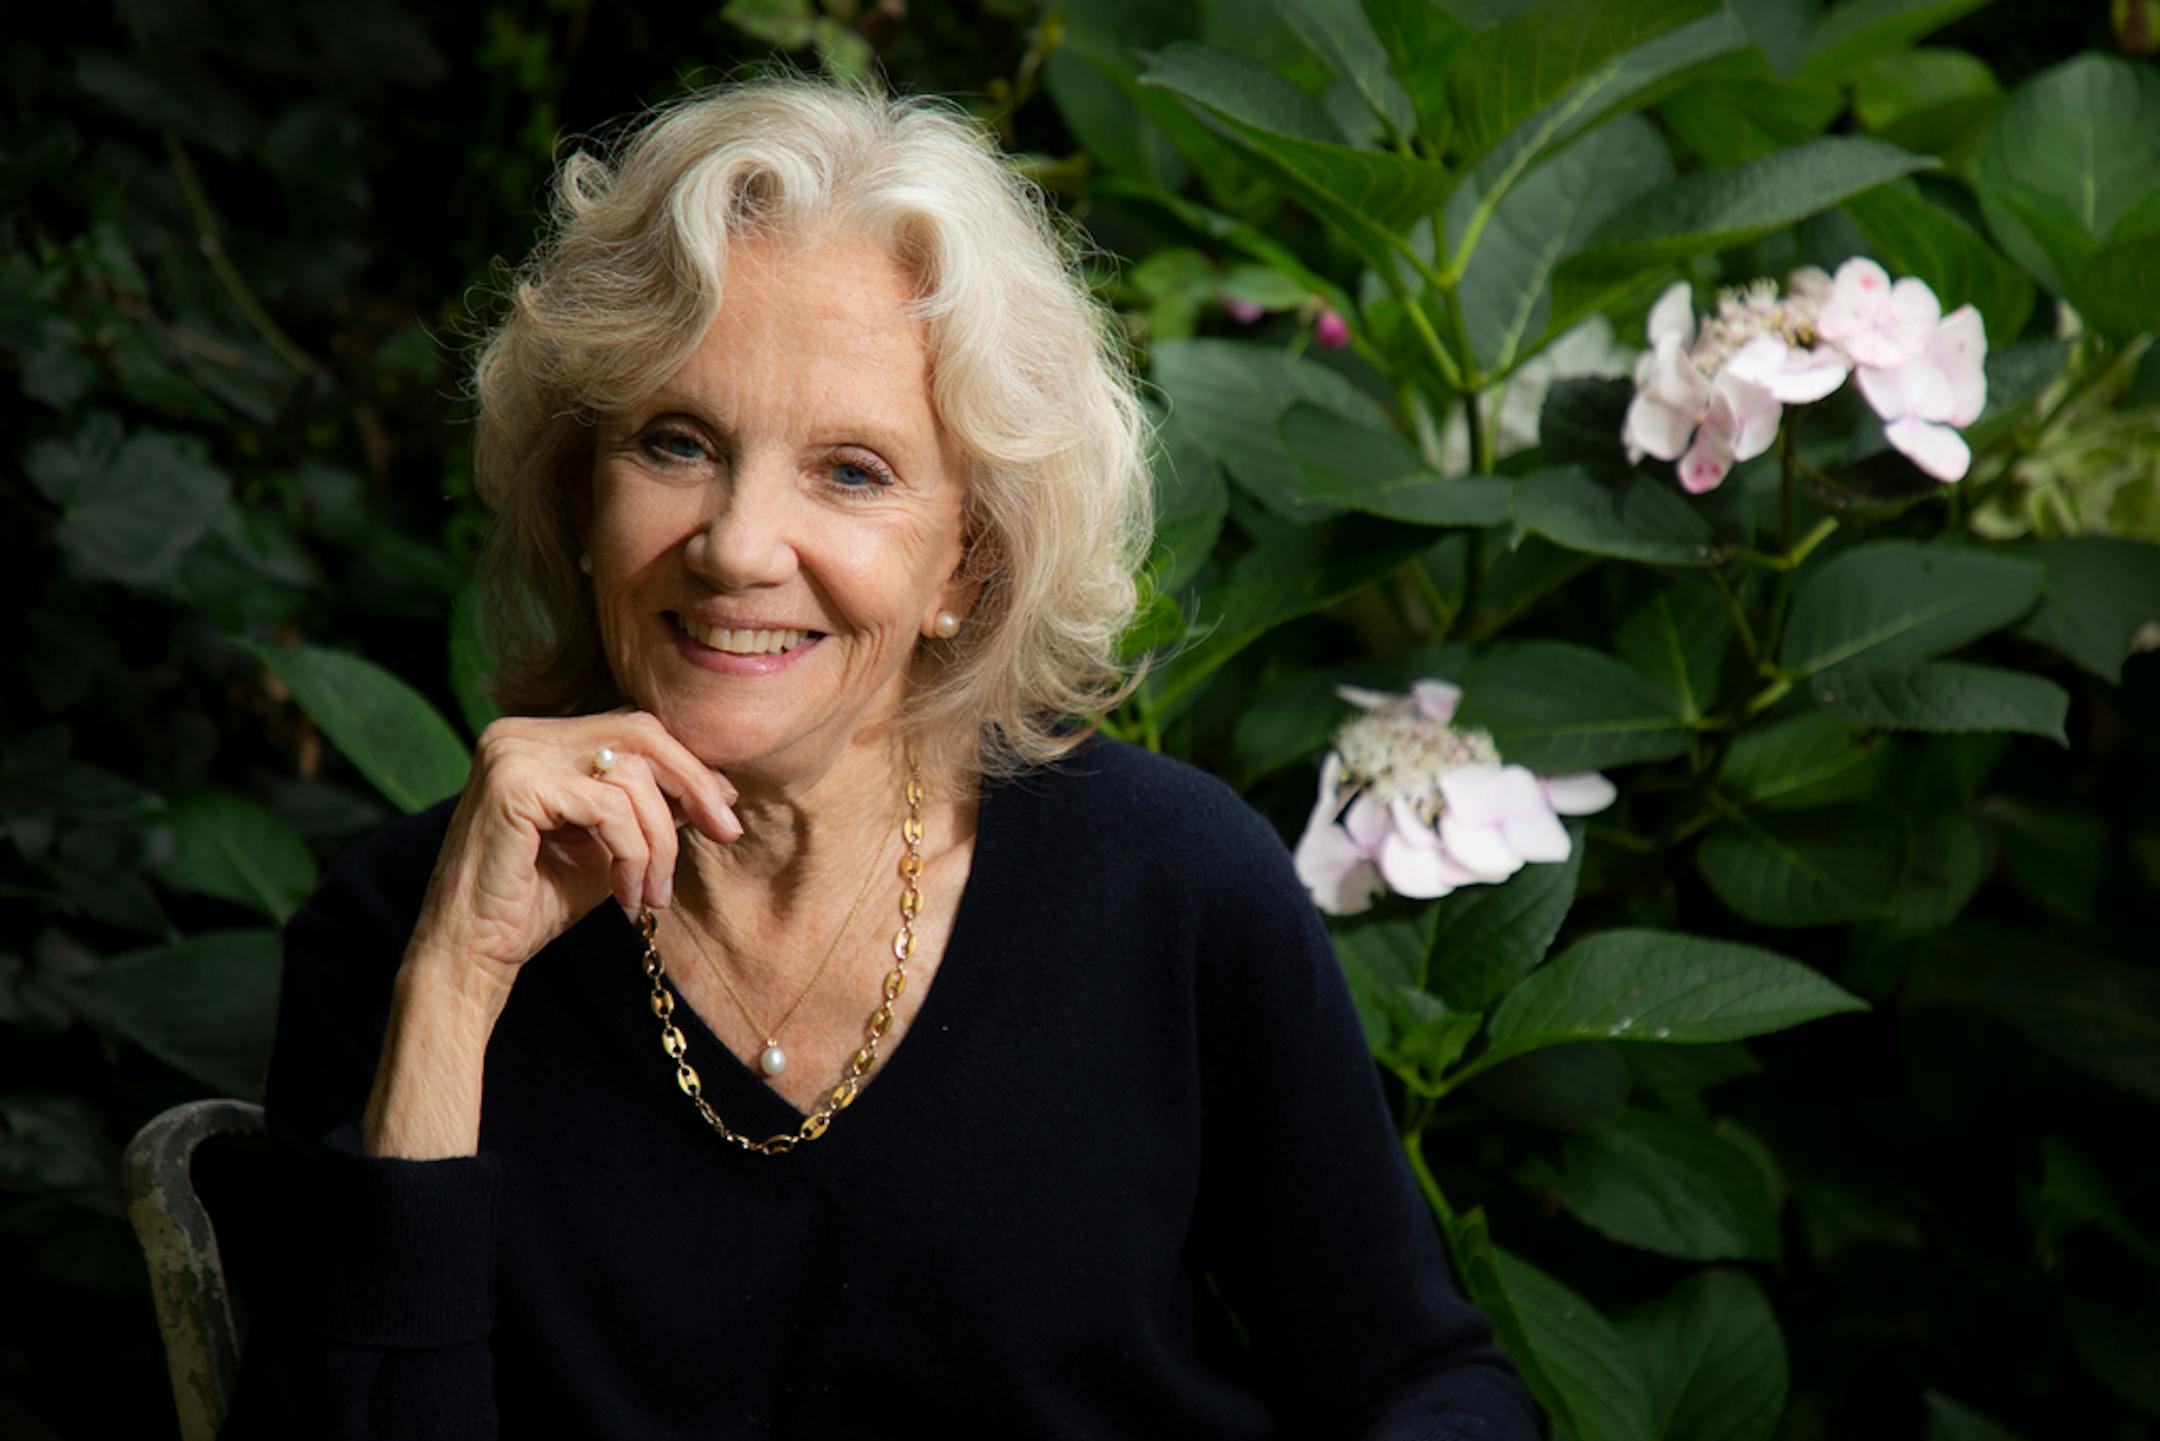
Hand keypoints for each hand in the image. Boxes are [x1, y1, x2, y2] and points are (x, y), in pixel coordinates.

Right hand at [405, 708, 741, 1008]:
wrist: (472, 953)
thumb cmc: (538, 901)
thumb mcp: (612, 845)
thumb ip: (653, 808)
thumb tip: (720, 785)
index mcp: (539, 738)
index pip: (633, 728)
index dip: (687, 766)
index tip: (724, 814)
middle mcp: (520, 733)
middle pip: (640, 734)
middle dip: (693, 785)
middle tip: (725, 833)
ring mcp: (513, 752)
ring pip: (630, 776)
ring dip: (659, 842)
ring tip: (652, 894)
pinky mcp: (515, 784)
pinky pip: (608, 808)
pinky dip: (632, 854)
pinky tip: (625, 894)